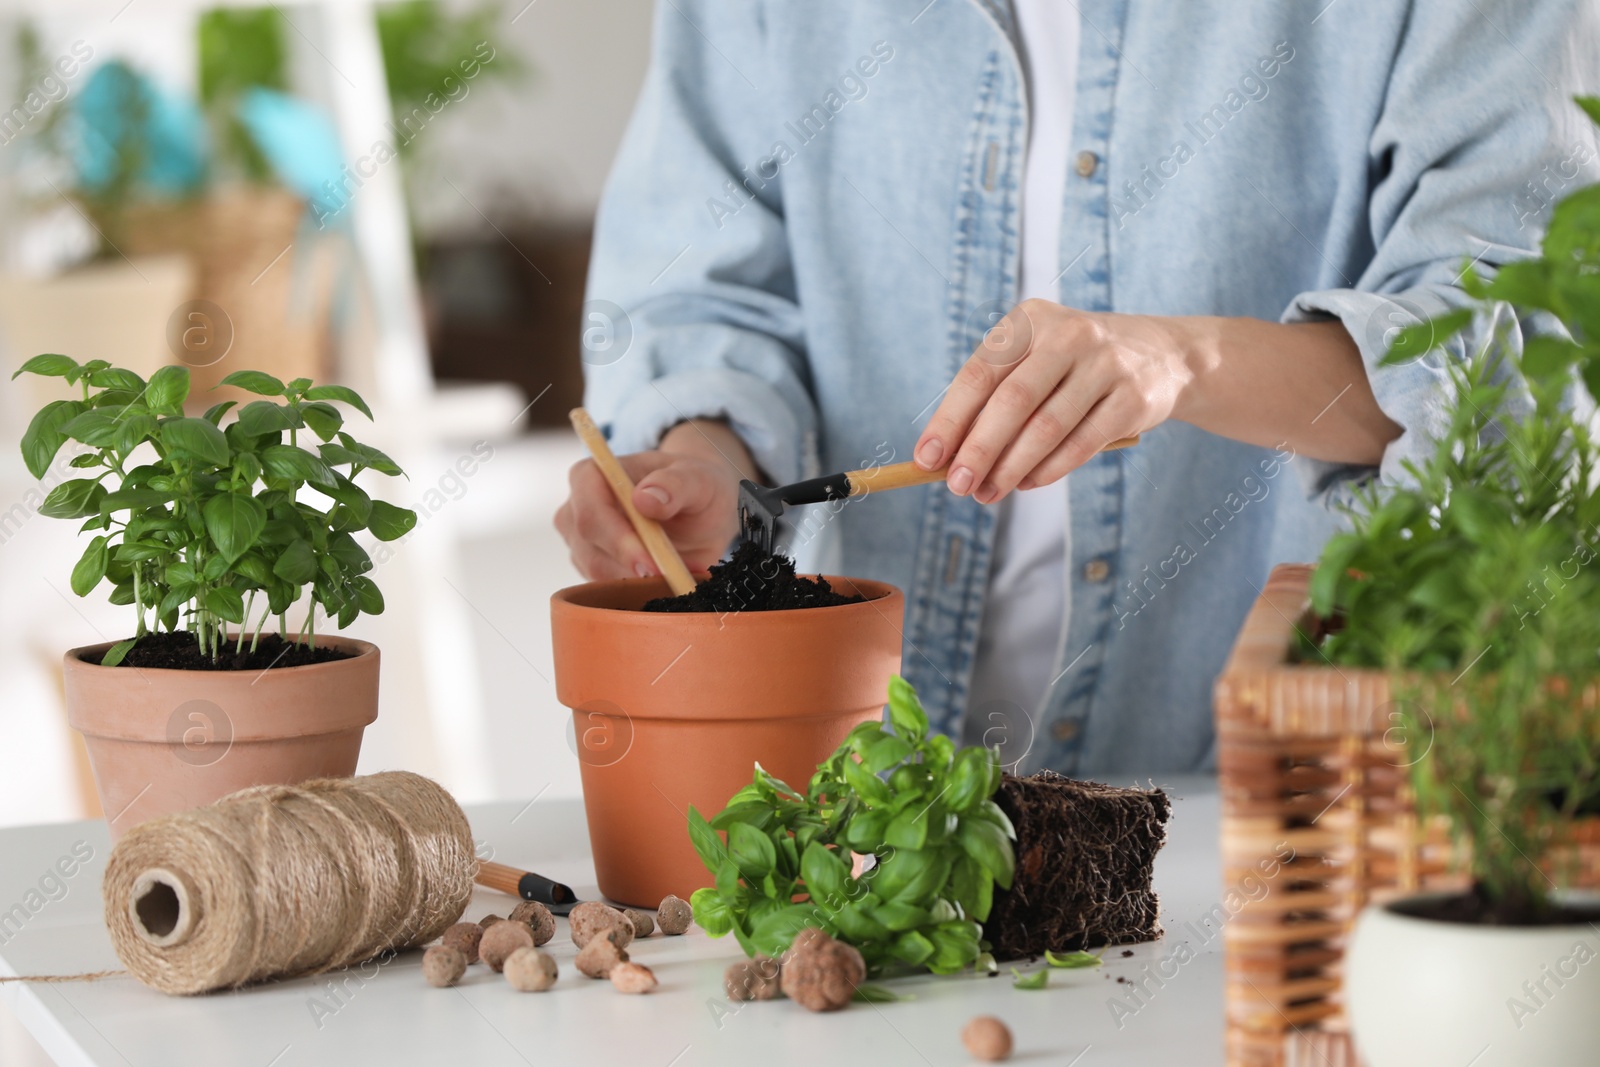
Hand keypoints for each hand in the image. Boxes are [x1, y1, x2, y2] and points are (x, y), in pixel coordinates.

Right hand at [555, 420, 750, 578]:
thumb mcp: (698, 480)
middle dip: (630, 565)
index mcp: (592, 475)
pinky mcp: (590, 567)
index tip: (652, 562)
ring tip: (678, 575)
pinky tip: (666, 581)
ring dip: (638, 581)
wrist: (695, 509)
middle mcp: (576, 509)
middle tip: (671, 580)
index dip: (618, 539)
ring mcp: (579, 541)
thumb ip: (675, 484)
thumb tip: (644, 499)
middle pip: (589, 546)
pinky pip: (607, 589)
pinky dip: (638, 589)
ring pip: (598, 572)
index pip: (591, 510)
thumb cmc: (692, 486)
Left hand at [913, 300, 1194, 502]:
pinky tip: (1027, 483)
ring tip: (988, 493)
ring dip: (1011, 468)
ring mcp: (1105, 364)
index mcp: (1030, 320)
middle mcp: (1068, 334)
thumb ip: (993, 400)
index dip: (949, 419)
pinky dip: (1049, 469)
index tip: (926, 457)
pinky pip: (1081, 443)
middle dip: (978, 450)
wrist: (1162, 355)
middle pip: (1012, 401)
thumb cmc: (1074, 366)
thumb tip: (945, 456)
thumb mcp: (1034, 362)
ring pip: (1047, 427)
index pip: (979, 374)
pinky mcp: (1133, 398)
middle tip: (957, 486)